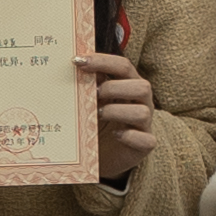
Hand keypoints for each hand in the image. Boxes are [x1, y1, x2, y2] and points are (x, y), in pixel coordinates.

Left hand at [82, 51, 157, 184]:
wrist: (103, 153)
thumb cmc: (97, 123)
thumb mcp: (91, 101)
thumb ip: (87, 85)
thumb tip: (70, 66)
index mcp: (129, 85)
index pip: (123, 66)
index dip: (102, 61)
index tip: (77, 61)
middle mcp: (141, 102)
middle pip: (142, 86)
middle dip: (114, 88)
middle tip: (92, 94)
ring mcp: (145, 124)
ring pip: (143, 113)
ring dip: (117, 111)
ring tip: (98, 115)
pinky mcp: (145, 145)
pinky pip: (146, 140)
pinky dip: (129, 136)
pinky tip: (114, 134)